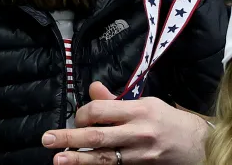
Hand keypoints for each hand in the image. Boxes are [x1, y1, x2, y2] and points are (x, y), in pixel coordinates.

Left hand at [41, 82, 207, 163]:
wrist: (197, 144)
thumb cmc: (166, 119)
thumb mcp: (144, 102)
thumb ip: (115, 100)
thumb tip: (92, 88)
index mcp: (137, 110)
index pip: (99, 111)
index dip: (82, 114)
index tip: (78, 119)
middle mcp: (138, 132)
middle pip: (97, 135)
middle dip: (70, 137)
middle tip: (48, 140)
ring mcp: (140, 153)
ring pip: (104, 157)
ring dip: (79, 159)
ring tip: (58, 160)